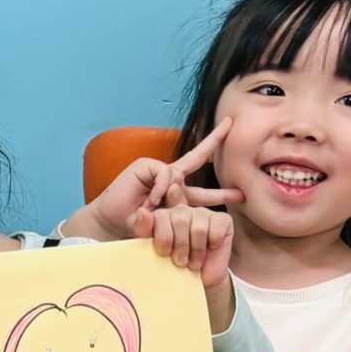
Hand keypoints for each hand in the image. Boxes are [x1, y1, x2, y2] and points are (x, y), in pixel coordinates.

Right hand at [79, 119, 232, 239]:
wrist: (111, 221)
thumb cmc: (135, 225)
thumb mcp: (163, 225)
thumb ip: (176, 217)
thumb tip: (182, 203)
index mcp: (177, 195)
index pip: (203, 190)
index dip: (221, 193)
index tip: (240, 193)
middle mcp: (170, 179)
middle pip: (197, 156)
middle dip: (215, 140)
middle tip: (231, 126)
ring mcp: (158, 170)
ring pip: (180, 172)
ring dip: (171, 194)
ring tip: (154, 207)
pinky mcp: (146, 165)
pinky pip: (166, 174)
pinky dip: (161, 188)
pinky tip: (151, 200)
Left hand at [135, 202, 237, 331]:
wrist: (196, 282)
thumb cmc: (172, 267)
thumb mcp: (151, 251)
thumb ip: (144, 230)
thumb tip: (142, 211)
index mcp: (164, 215)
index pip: (161, 215)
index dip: (163, 236)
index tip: (164, 253)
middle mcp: (183, 210)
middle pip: (180, 219)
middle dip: (180, 246)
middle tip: (180, 262)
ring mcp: (203, 213)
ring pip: (198, 227)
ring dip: (196, 250)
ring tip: (193, 263)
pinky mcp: (223, 220)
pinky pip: (217, 226)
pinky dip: (213, 242)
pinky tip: (211, 249)